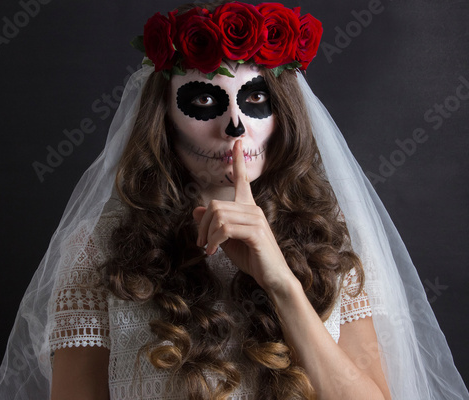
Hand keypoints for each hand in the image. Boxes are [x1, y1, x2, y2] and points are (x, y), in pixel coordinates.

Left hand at [192, 140, 295, 292]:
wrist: (273, 277)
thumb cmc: (252, 258)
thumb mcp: (227, 240)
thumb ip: (214, 224)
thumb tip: (195, 210)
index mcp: (248, 208)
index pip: (243, 180)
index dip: (238, 161)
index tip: (236, 142)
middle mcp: (253, 209)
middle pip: (215, 205)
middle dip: (202, 225)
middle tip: (201, 242)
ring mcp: (256, 219)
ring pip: (218, 216)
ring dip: (207, 235)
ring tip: (208, 248)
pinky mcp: (255, 232)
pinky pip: (225, 228)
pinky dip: (214, 241)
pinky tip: (214, 252)